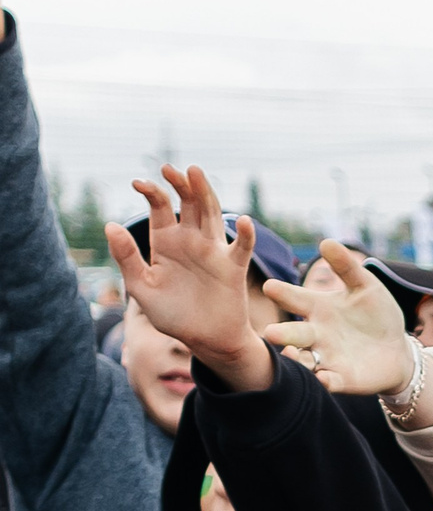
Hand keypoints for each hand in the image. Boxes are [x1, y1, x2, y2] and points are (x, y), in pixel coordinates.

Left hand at [105, 166, 270, 389]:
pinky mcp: (232, 268)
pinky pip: (241, 248)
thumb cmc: (173, 316)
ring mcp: (213, 252)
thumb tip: (109, 224)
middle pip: (187, 203)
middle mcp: (190, 241)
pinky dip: (246, 234)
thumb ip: (126, 257)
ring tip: (195, 173)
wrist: (204, 340)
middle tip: (169, 169)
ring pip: (211, 215)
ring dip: (205, 194)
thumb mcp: (141, 288)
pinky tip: (245, 220)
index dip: (150, 193)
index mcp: (166, 243)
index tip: (138, 183)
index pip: (159, 208)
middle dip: (179, 184)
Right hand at [261, 238, 419, 396]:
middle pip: (293, 333)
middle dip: (282, 333)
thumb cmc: (377, 315)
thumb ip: (347, 268)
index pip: (293, 298)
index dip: (282, 293)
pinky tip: (323, 378)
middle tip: (270, 332)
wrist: (397, 350)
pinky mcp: (342, 378)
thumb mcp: (366, 288)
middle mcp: (315, 333)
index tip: (271, 287)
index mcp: (317, 308)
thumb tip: (327, 242)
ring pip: (303, 359)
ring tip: (290, 354)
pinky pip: (328, 380)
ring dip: (296, 358)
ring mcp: (326, 357)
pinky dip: (324, 380)